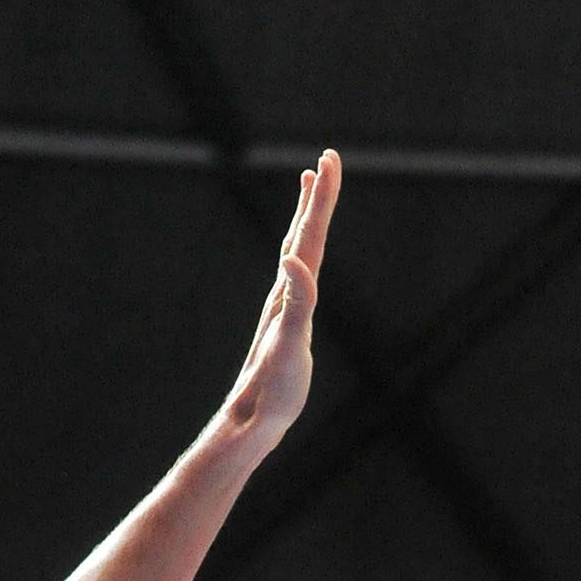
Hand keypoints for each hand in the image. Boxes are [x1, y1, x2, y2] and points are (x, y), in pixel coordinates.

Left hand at [221, 150, 340, 444]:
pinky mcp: (287, 325)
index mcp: (290, 293)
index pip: (310, 236)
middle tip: (327, 161)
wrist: (252, 420)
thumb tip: (293, 258)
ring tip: (310, 189)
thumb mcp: (288, 345)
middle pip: (304, 234)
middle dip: (318, 198)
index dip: (321, 199)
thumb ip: (296, 300)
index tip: (328, 160)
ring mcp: (285, 307)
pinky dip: (302, 254)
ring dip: (307, 219)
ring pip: (298, 251)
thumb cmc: (273, 389)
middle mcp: (285, 293)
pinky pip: (297, 278)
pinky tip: (300, 254)